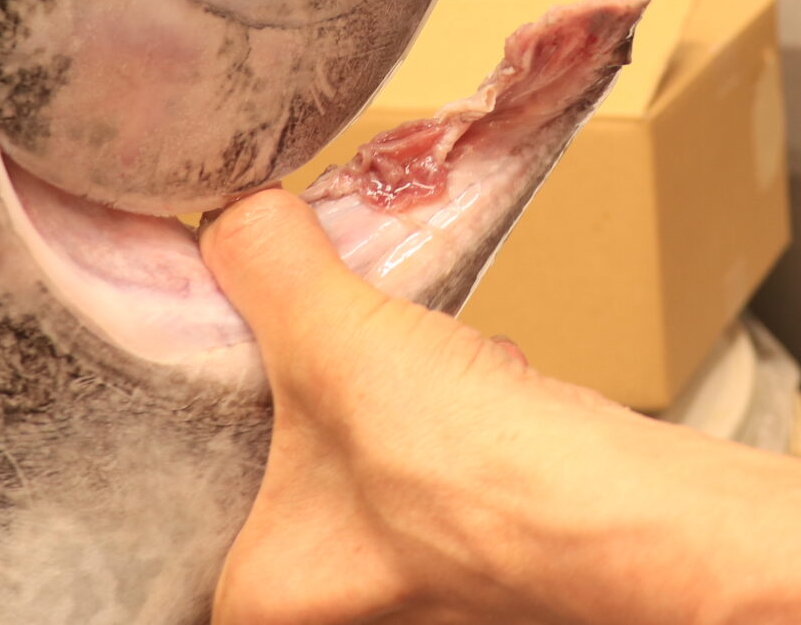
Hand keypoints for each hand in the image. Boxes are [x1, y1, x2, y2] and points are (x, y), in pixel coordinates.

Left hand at [197, 189, 671, 623]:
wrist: (612, 510)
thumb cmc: (466, 478)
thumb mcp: (335, 340)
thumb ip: (268, 266)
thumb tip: (235, 215)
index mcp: (261, 594)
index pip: (188, 519)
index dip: (201, 436)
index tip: (215, 371)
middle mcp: (336, 611)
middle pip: (284, 483)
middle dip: (307, 408)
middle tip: (300, 348)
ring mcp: (416, 588)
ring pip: (369, 474)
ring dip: (387, 405)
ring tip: (392, 350)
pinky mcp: (485, 551)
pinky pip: (441, 471)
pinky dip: (454, 416)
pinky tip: (472, 375)